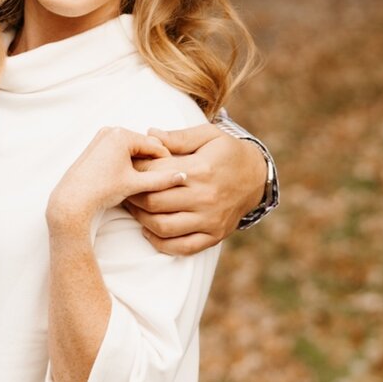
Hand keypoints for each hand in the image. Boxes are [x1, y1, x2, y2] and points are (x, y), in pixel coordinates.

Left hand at [46, 126, 181, 234]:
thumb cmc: (101, 190)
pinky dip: (126, 163)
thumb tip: (182, 176)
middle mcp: (110, 131)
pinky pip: (118, 151)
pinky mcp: (94, 147)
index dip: (167, 160)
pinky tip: (128, 178)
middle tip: (162, 178)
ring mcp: (101, 138)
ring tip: (145, 180)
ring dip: (139, 162)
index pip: (154, 145)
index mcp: (122, 135)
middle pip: (142, 146)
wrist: (71, 201)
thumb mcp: (135, 184)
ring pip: (130, 149)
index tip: (176, 173)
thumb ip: (161, 179)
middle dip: (152, 161)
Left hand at [122, 122, 265, 254]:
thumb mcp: (209, 135)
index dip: (136, 171)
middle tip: (125, 190)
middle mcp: (205, 197)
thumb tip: (150, 134)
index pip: (156, 174)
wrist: (257, 177)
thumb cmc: (228, 153)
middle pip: (154, 202)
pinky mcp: (214, 235)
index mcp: (201, 169)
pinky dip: (160, 243)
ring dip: (141, 219)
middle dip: (133, 196)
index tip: (128, 169)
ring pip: (163, 226)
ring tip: (134, 208)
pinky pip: (181, 247)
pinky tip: (149, 231)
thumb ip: (178, 137)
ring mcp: (210, 219)